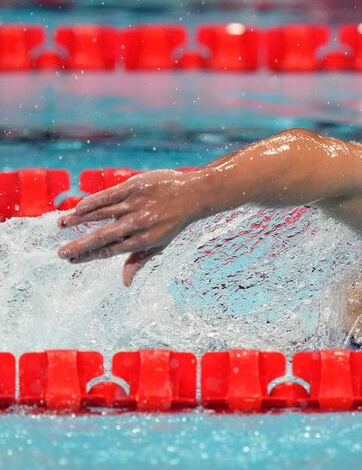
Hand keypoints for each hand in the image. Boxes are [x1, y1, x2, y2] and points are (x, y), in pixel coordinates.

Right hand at [57, 169, 206, 285]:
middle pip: (104, 236)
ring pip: (103, 213)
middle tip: (60, 253)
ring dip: (80, 219)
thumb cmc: (173, 222)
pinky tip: (78, 208)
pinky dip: (93, 201)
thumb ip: (139, 261)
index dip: (90, 256)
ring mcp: (136, 204)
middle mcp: (139, 223)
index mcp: (144, 240)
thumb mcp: (160, 244)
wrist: (194, 194)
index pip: (111, 251)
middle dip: (81, 246)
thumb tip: (125, 283)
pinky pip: (109, 195)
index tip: (71, 260)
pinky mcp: (135, 186)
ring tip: (61, 224)